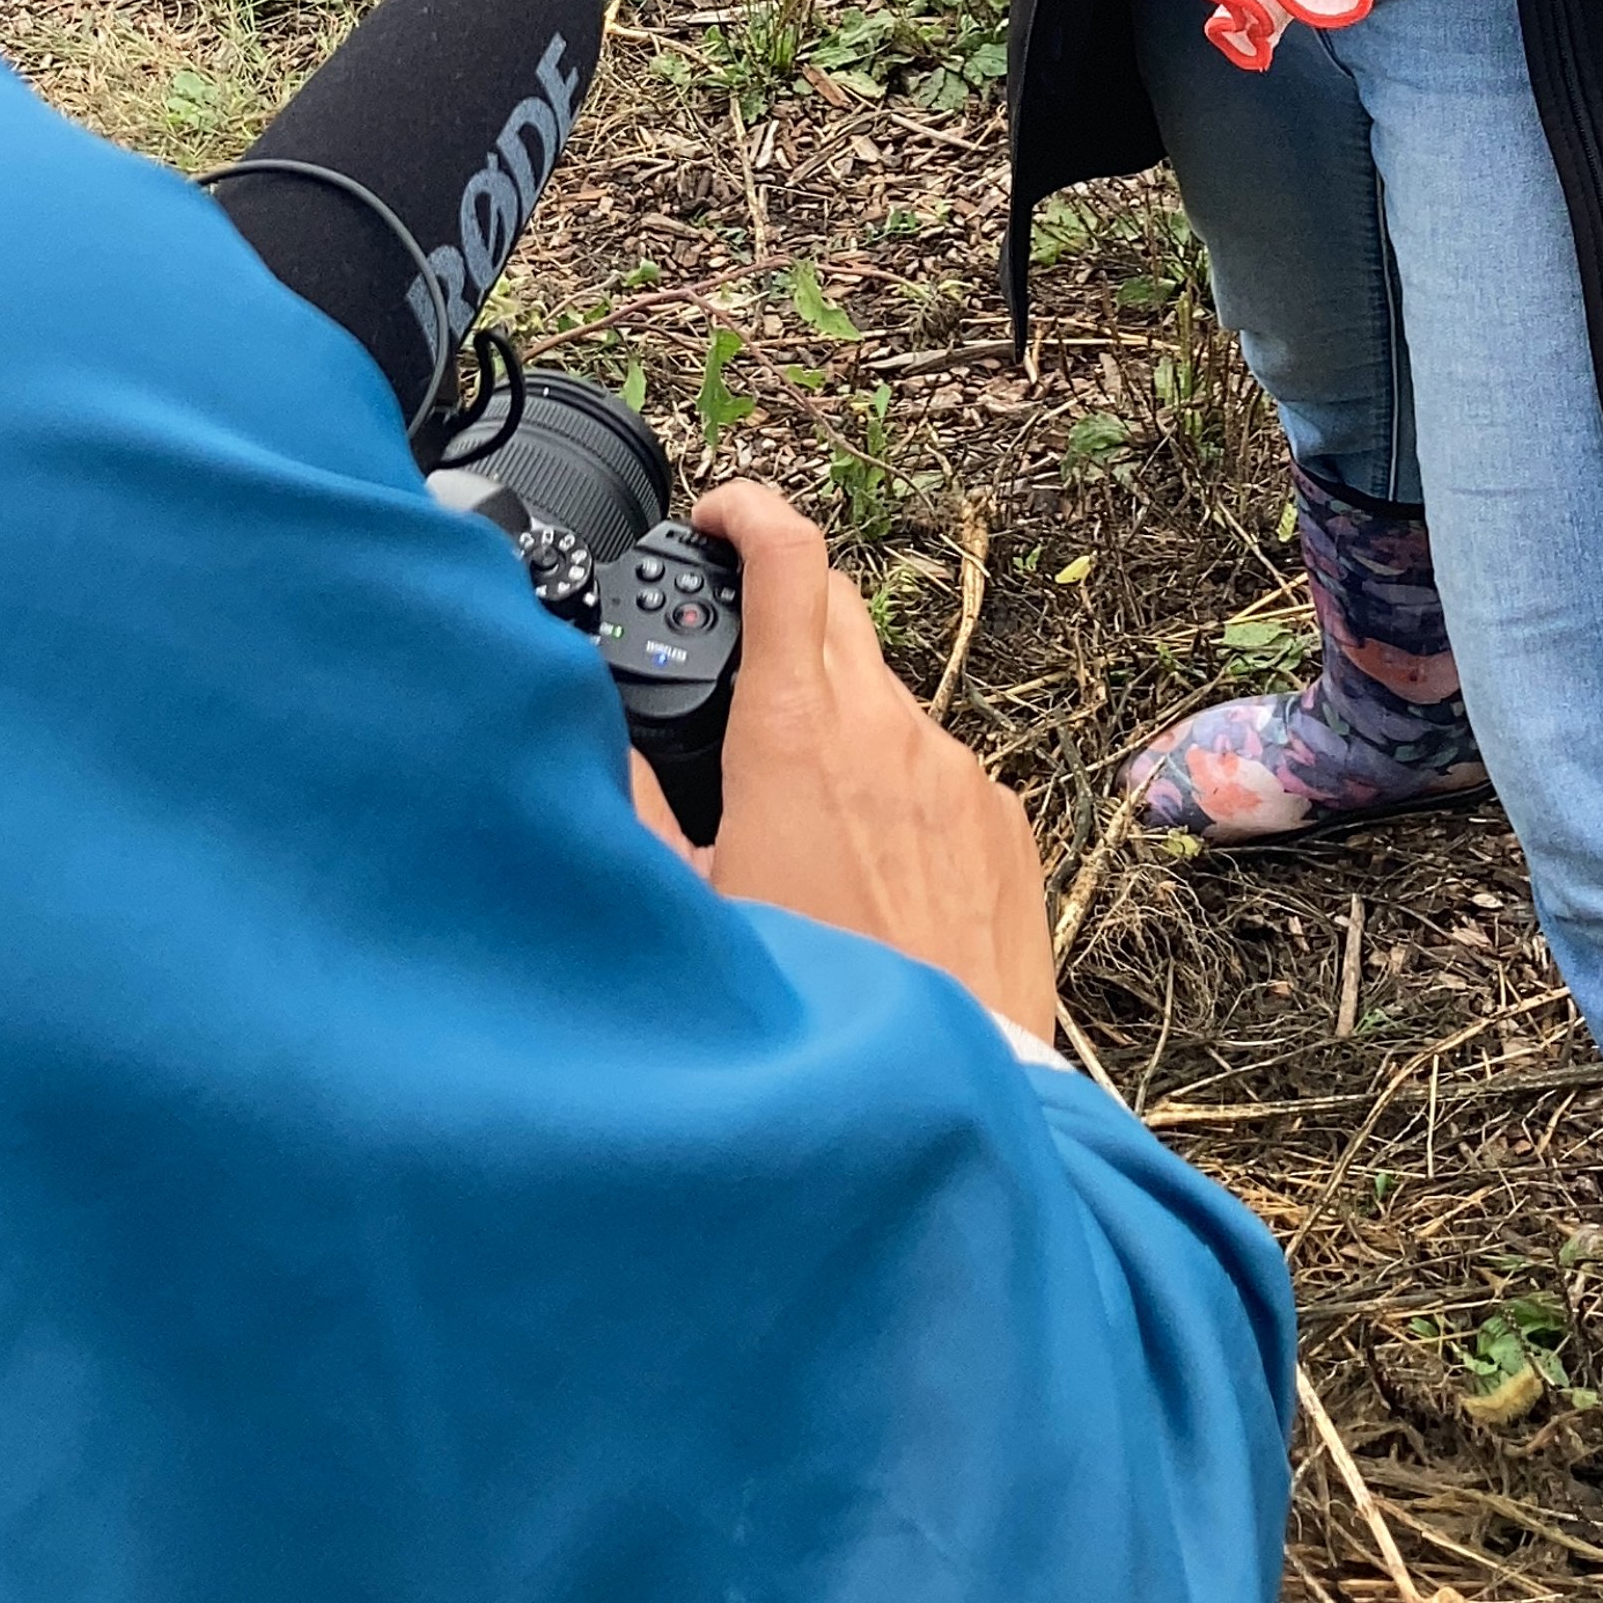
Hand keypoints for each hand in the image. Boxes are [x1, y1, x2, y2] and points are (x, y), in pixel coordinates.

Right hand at [633, 480, 1054, 1038]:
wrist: (937, 1091)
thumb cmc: (803, 1009)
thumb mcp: (688, 903)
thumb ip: (636, 803)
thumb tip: (596, 733)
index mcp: (796, 734)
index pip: (786, 558)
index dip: (749, 512)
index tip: (719, 518)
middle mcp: (888, 731)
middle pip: (835, 609)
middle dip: (784, 611)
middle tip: (740, 666)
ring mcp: (957, 772)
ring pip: (887, 703)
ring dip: (842, 725)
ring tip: (805, 827)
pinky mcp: (1006, 821)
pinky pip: (942, 773)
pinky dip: (900, 792)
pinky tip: (874, 877)